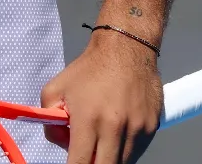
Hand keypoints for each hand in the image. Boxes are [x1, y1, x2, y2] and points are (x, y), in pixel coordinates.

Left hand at [41, 31, 162, 163]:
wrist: (126, 49)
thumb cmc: (89, 69)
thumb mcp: (55, 89)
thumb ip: (49, 121)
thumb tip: (61, 143)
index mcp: (88, 120)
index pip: (80, 162)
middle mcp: (115, 128)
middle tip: (87, 155)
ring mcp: (137, 130)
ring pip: (123, 162)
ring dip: (109, 158)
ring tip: (100, 141)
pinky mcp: (152, 128)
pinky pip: (137, 151)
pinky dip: (125, 150)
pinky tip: (116, 135)